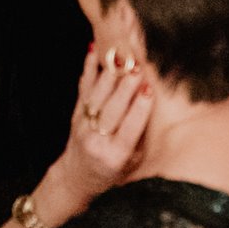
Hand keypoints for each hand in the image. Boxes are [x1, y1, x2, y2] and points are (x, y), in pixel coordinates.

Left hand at [34, 46, 153, 223]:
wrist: (77, 177)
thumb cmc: (113, 173)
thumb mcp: (132, 164)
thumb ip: (141, 138)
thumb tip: (153, 105)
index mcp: (115, 156)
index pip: (129, 128)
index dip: (139, 108)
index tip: (149, 90)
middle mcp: (97, 140)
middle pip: (112, 108)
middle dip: (126, 87)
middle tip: (138, 67)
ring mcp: (83, 125)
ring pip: (97, 95)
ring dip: (111, 74)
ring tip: (123, 57)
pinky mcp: (75, 114)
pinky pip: (83, 88)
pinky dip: (89, 68)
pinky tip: (94, 51)